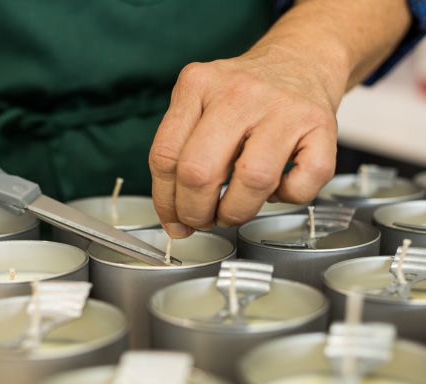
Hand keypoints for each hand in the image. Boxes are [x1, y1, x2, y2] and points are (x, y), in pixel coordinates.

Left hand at [149, 45, 340, 237]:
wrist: (301, 59)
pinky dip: (287, 198)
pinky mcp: (321, 124)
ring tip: (235, 210)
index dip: (166, 202)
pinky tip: (278, 187)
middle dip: (195, 213)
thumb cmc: (246, 95)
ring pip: (252, 180)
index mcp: (198, 85)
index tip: (175, 220)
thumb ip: (181, 154)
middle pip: (199, 172)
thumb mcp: (200, 105)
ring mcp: (283, 107)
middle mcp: (238, 92)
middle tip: (203, 220)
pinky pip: (301, 184)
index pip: (165, 157)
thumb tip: (176, 219)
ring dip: (237, 212)